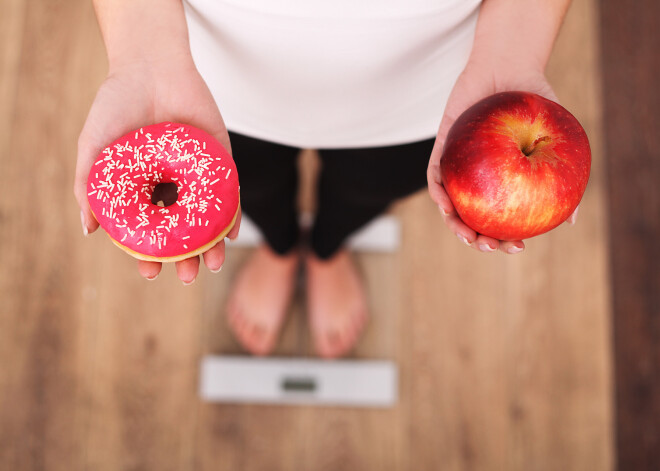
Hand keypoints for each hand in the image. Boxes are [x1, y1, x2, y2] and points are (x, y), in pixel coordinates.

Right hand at [74, 57, 240, 282]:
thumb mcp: (94, 147)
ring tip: (209, 265)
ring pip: (207, 219)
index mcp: (143, 189)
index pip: (149, 230)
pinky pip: (229, 193)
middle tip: (187, 276)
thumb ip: (88, 186)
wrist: (150, 66)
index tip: (150, 272)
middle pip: (182, 231)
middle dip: (185, 257)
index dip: (149, 254)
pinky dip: (231, 214)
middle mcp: (172, 187)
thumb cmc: (116, 106)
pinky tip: (230, 234)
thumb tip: (88, 230)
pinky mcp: (220, 160)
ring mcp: (197, 175)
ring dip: (211, 245)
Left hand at [427, 60, 577, 253]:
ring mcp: (459, 166)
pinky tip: (446, 204)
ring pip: (450, 205)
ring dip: (455, 224)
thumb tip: (572, 220)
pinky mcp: (441, 149)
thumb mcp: (555, 138)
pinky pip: (435, 176)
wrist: (509, 67)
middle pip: (472, 218)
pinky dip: (439, 193)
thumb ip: (562, 175)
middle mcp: (479, 178)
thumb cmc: (534, 102)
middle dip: (478, 240)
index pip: (501, 219)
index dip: (505, 238)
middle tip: (489, 246)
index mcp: (503, 181)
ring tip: (468, 236)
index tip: (517, 247)